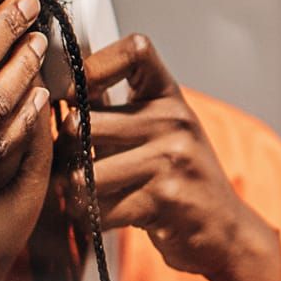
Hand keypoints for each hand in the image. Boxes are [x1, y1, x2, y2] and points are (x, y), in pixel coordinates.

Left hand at [64, 32, 270, 280]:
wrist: (223, 229)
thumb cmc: (179, 179)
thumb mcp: (158, 131)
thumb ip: (114, 110)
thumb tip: (56, 91)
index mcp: (169, 97)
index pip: (134, 50)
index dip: (93, 65)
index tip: (75, 94)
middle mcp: (174, 120)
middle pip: (84, 123)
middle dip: (66, 152)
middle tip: (73, 165)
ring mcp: (172, 158)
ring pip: (85, 172)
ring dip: (77, 192)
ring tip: (88, 195)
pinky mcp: (165, 199)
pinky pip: (99, 208)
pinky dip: (92, 219)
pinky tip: (105, 217)